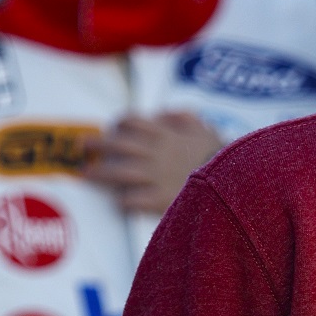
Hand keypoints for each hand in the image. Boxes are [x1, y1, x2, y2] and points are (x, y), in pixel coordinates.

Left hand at [84, 111, 223, 214]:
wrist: (233, 182)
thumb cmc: (220, 154)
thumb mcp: (205, 128)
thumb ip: (184, 117)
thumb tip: (164, 113)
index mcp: (166, 135)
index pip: (134, 122)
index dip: (120, 123)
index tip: (112, 127)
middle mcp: (155, 153)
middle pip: (118, 145)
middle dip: (97, 144)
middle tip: (82, 145)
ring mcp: (156, 177)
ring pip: (119, 172)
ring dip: (99, 173)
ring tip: (85, 174)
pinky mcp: (160, 200)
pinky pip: (133, 199)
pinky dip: (123, 200)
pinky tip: (118, 202)